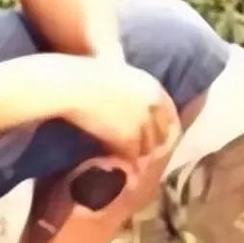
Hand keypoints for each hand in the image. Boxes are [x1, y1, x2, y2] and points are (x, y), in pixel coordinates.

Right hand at [57, 57, 180, 161]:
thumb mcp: (120, 76)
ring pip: (147, 149)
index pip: (171, 116)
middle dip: (153, 148)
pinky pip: (132, 156)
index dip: (166, 131)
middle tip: (143, 159)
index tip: (159, 141)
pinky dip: (125, 162)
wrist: (72, 85)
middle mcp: (153, 105)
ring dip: (139, 157)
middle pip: (163, 135)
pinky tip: (117, 164)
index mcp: (154, 87)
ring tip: (130, 166)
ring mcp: (143, 122)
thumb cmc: (87, 77)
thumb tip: (142, 111)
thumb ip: (135, 93)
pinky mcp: (129, 137)